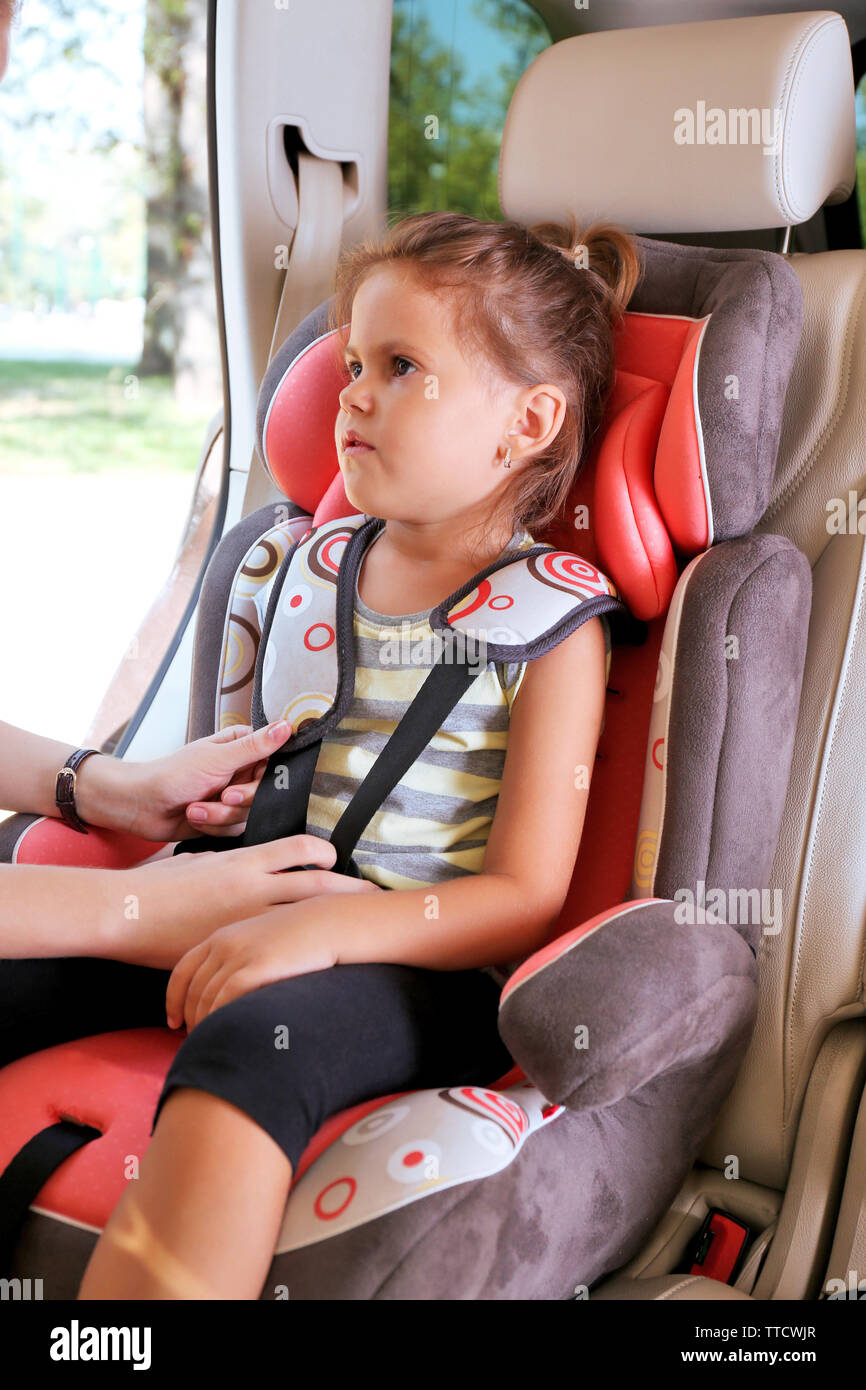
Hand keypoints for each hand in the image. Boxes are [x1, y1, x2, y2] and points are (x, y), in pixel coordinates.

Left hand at [80, 720, 293, 840]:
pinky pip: (236, 829)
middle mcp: (241, 771)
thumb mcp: (217, 758)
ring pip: (250, 814)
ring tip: (196, 808)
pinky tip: (194, 816)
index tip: (247, 782)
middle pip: (265, 793)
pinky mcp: (224, 819)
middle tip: (222, 796)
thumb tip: (286, 726)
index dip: (265, 778)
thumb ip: (255, 746)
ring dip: (220, 815)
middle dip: (239, 801)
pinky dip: (213, 826)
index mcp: (241, 748)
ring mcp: (233, 797)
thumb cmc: (171, 775)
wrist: (142, 806)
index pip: (275, 762)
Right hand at [104, 835, 380, 970]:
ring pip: (306, 918)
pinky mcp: (236, 947)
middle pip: (320, 885)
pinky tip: (318, 962)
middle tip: (380, 898)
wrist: (127, 912)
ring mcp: (247, 920)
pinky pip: (278, 952)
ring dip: (338, 922)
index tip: (339, 858)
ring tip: (365, 931)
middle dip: (353, 892)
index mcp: (245, 859)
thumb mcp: (200, 862)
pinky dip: (302, 954)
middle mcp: (254, 886)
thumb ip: (231, 864)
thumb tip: (251, 867)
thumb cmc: (158, 886)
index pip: (302, 848)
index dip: (327, 852)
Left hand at [166, 900, 338, 1030]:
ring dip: (202, 1024)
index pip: (183, 970)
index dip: (173, 999)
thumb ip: (239, 956)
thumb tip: (227, 989)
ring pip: (206, 997)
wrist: (330, 922)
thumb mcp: (261, 938)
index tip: (173, 1021)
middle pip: (192, 989)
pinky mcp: (258, 966)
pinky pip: (225, 998)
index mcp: (222, 935)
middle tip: (192, 1039)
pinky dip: (218, 1018)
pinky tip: (223, 1031)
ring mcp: (240, 954)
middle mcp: (225, 943)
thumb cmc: (300, 935)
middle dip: (188, 1017)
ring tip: (208, 1042)